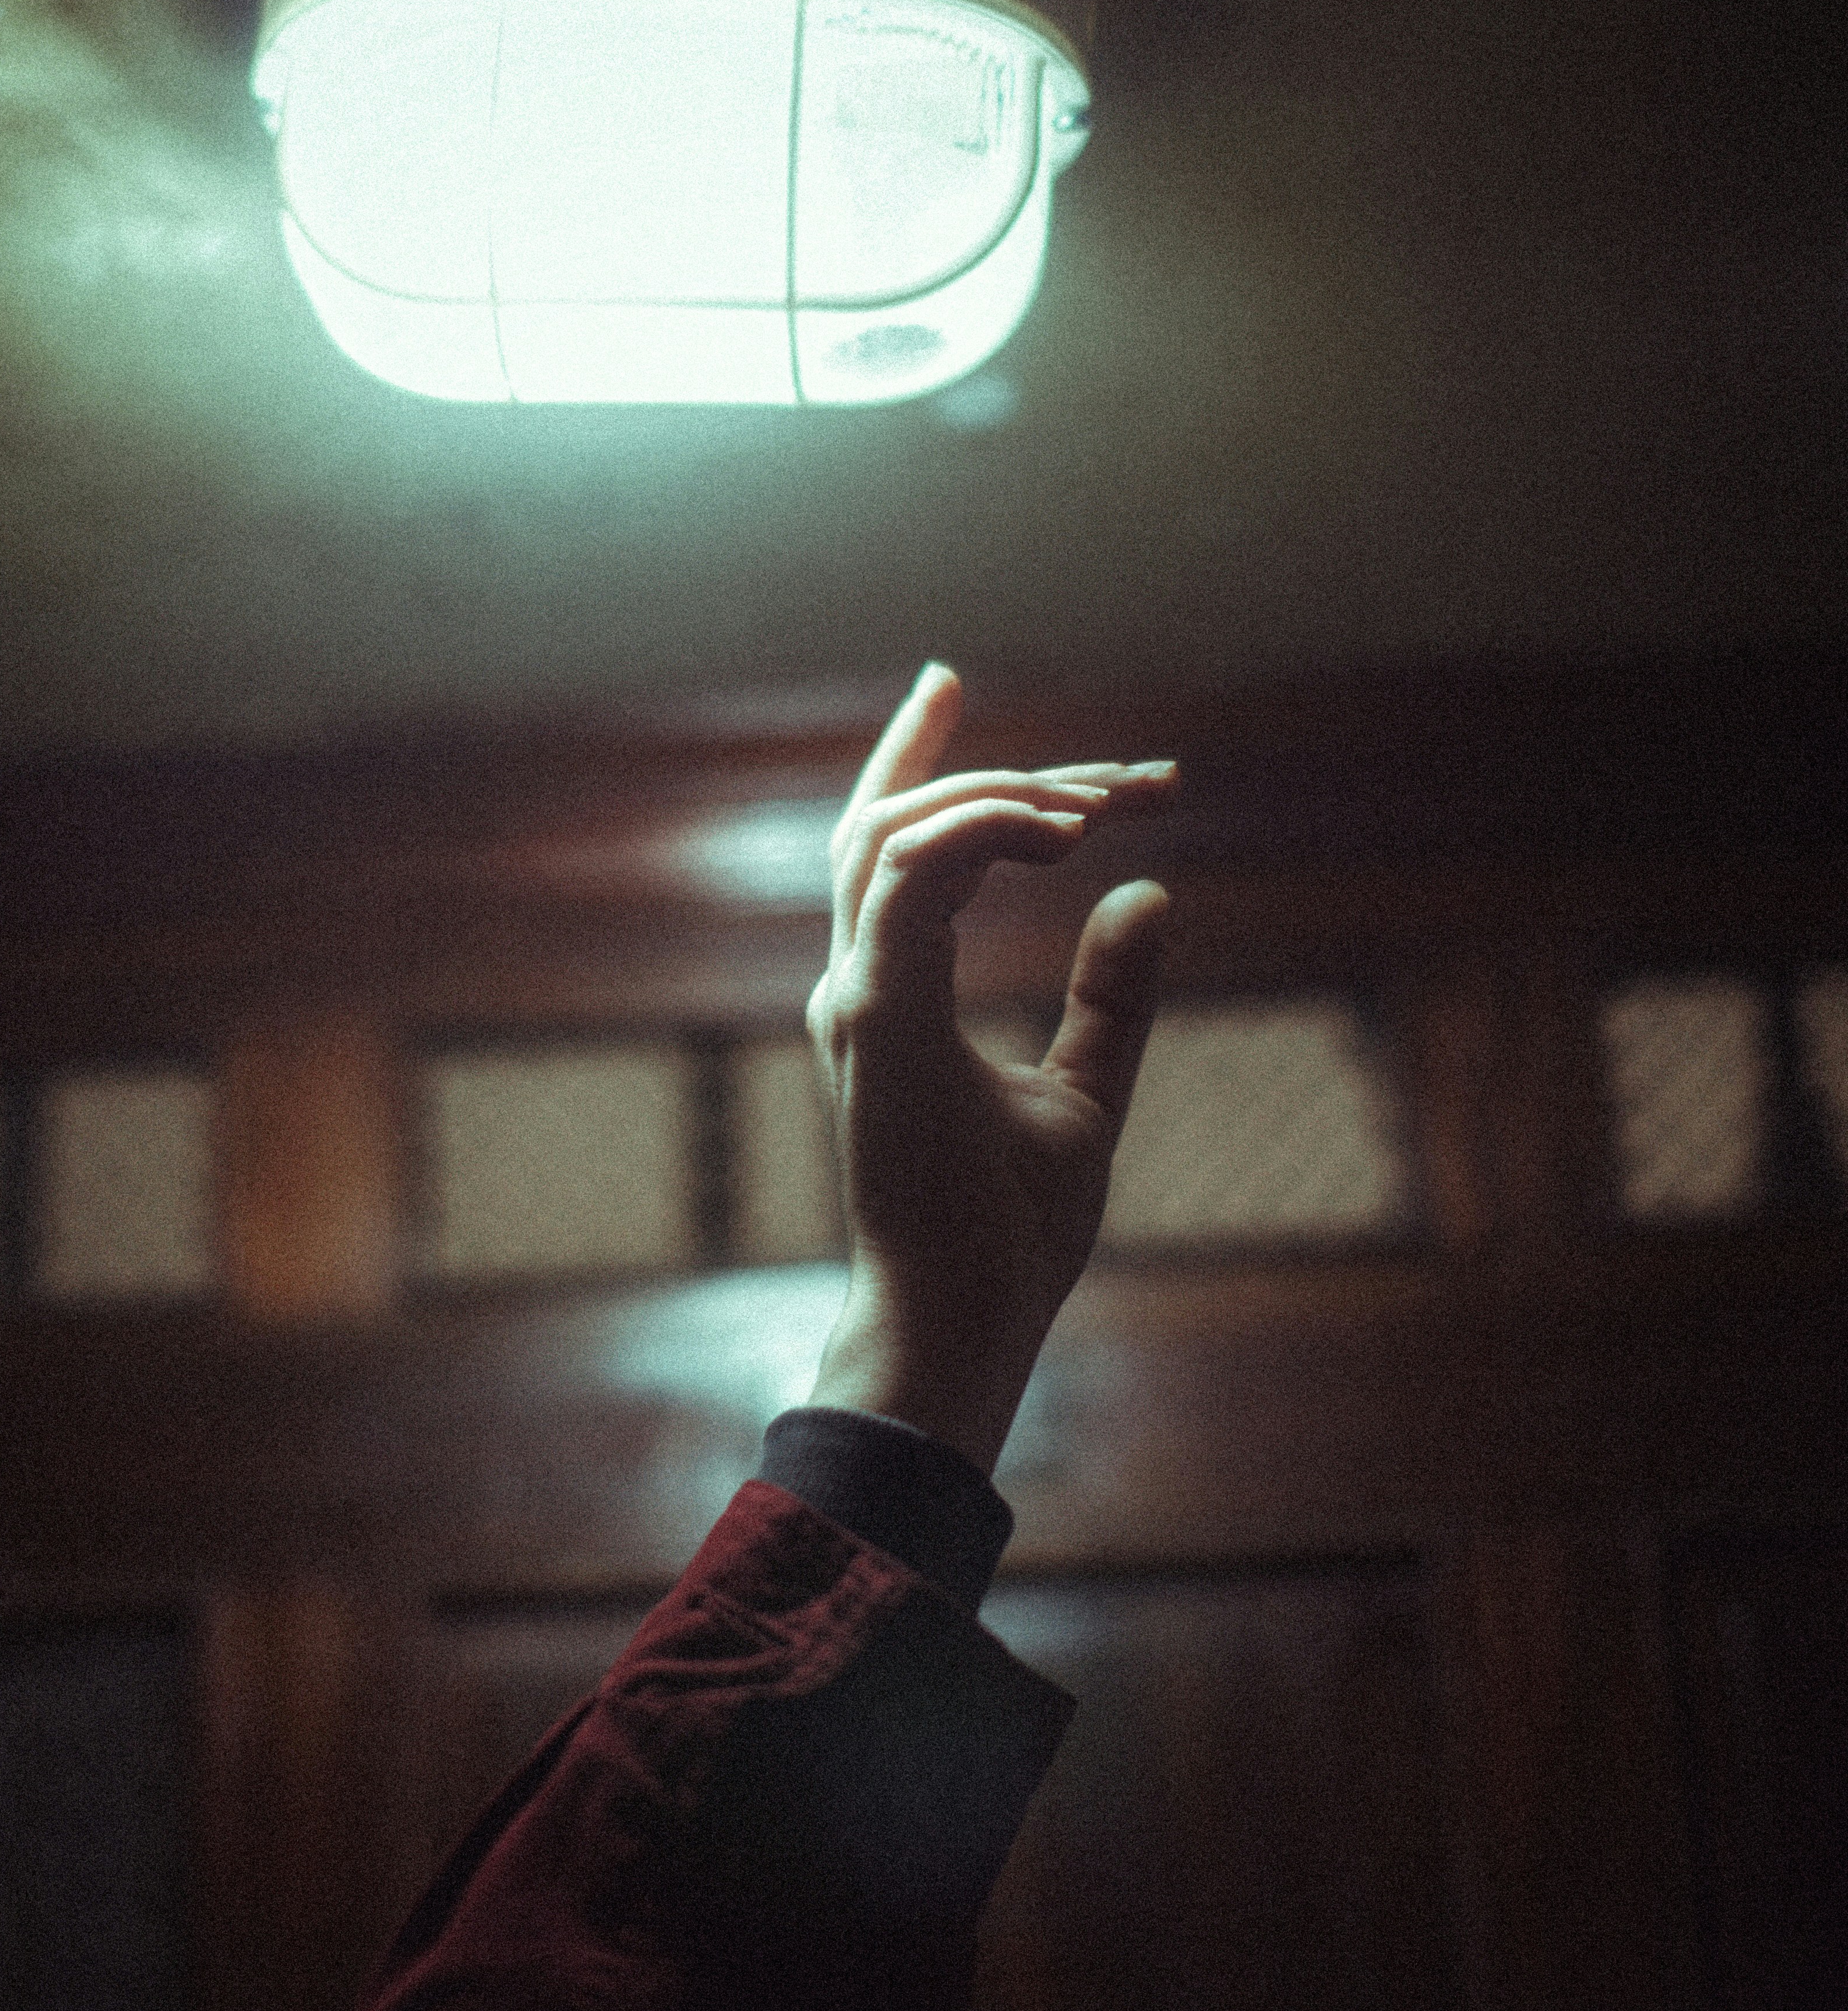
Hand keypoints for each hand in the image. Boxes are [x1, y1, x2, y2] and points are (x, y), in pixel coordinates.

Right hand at [805, 664, 1175, 1473]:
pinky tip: (1064, 835)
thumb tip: (1151, 895)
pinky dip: (978, 832)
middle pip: (887, 819)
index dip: (929, 763)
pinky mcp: (879, 1014)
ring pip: (895, 832)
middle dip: (970, 759)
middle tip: (1099, 757)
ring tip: (1097, 806)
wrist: (967, 1318)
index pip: (895, 848)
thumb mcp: (1087, 1090)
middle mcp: (859, 983)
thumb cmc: (1011, 1236)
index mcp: (893, 996)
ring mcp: (858, 995)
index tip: (959, 692)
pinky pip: (910, 878)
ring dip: (996, 795)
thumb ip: (1110, 997)